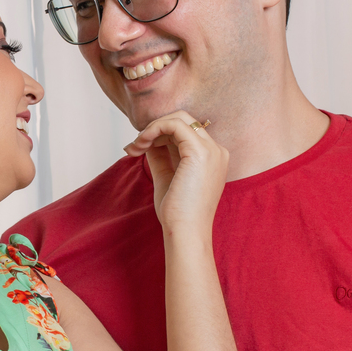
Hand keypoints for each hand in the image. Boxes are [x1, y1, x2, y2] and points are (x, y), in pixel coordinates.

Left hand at [123, 111, 228, 233]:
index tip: (138, 148)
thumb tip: (147, 139)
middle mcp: (216, 150)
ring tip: (135, 147)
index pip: (184, 132)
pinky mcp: (200, 152)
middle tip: (135, 146)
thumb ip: (160, 156)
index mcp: (212, 157)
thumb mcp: (166, 177)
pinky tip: (141, 144)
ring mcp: (212, 150)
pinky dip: (153, 129)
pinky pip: (174, 125)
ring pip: (178, 119)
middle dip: (154, 128)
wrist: (185, 231)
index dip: (159, 134)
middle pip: (183, 120)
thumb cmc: (177, 212)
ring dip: (151, 129)